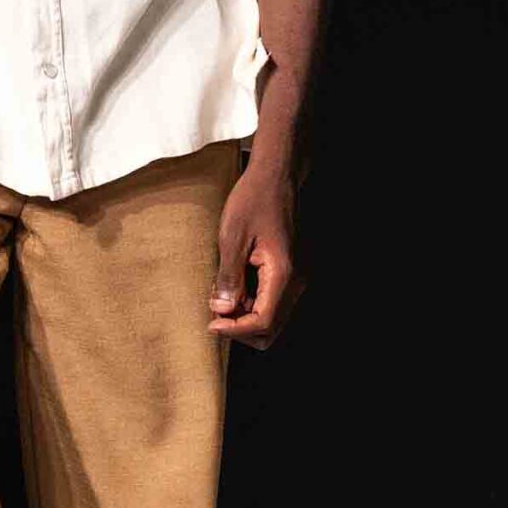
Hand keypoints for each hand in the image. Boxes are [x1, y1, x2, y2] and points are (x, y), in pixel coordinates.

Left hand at [207, 159, 304, 349]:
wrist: (275, 177)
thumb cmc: (253, 200)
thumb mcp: (232, 236)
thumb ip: (229, 276)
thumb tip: (222, 311)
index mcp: (283, 273)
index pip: (263, 322)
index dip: (235, 330)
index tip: (210, 324)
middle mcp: (296, 281)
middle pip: (271, 329)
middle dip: (241, 329)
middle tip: (215, 314)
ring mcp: (297, 278)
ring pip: (273, 319)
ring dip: (245, 318)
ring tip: (221, 296)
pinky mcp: (291, 273)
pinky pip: (273, 302)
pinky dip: (252, 304)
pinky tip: (233, 287)